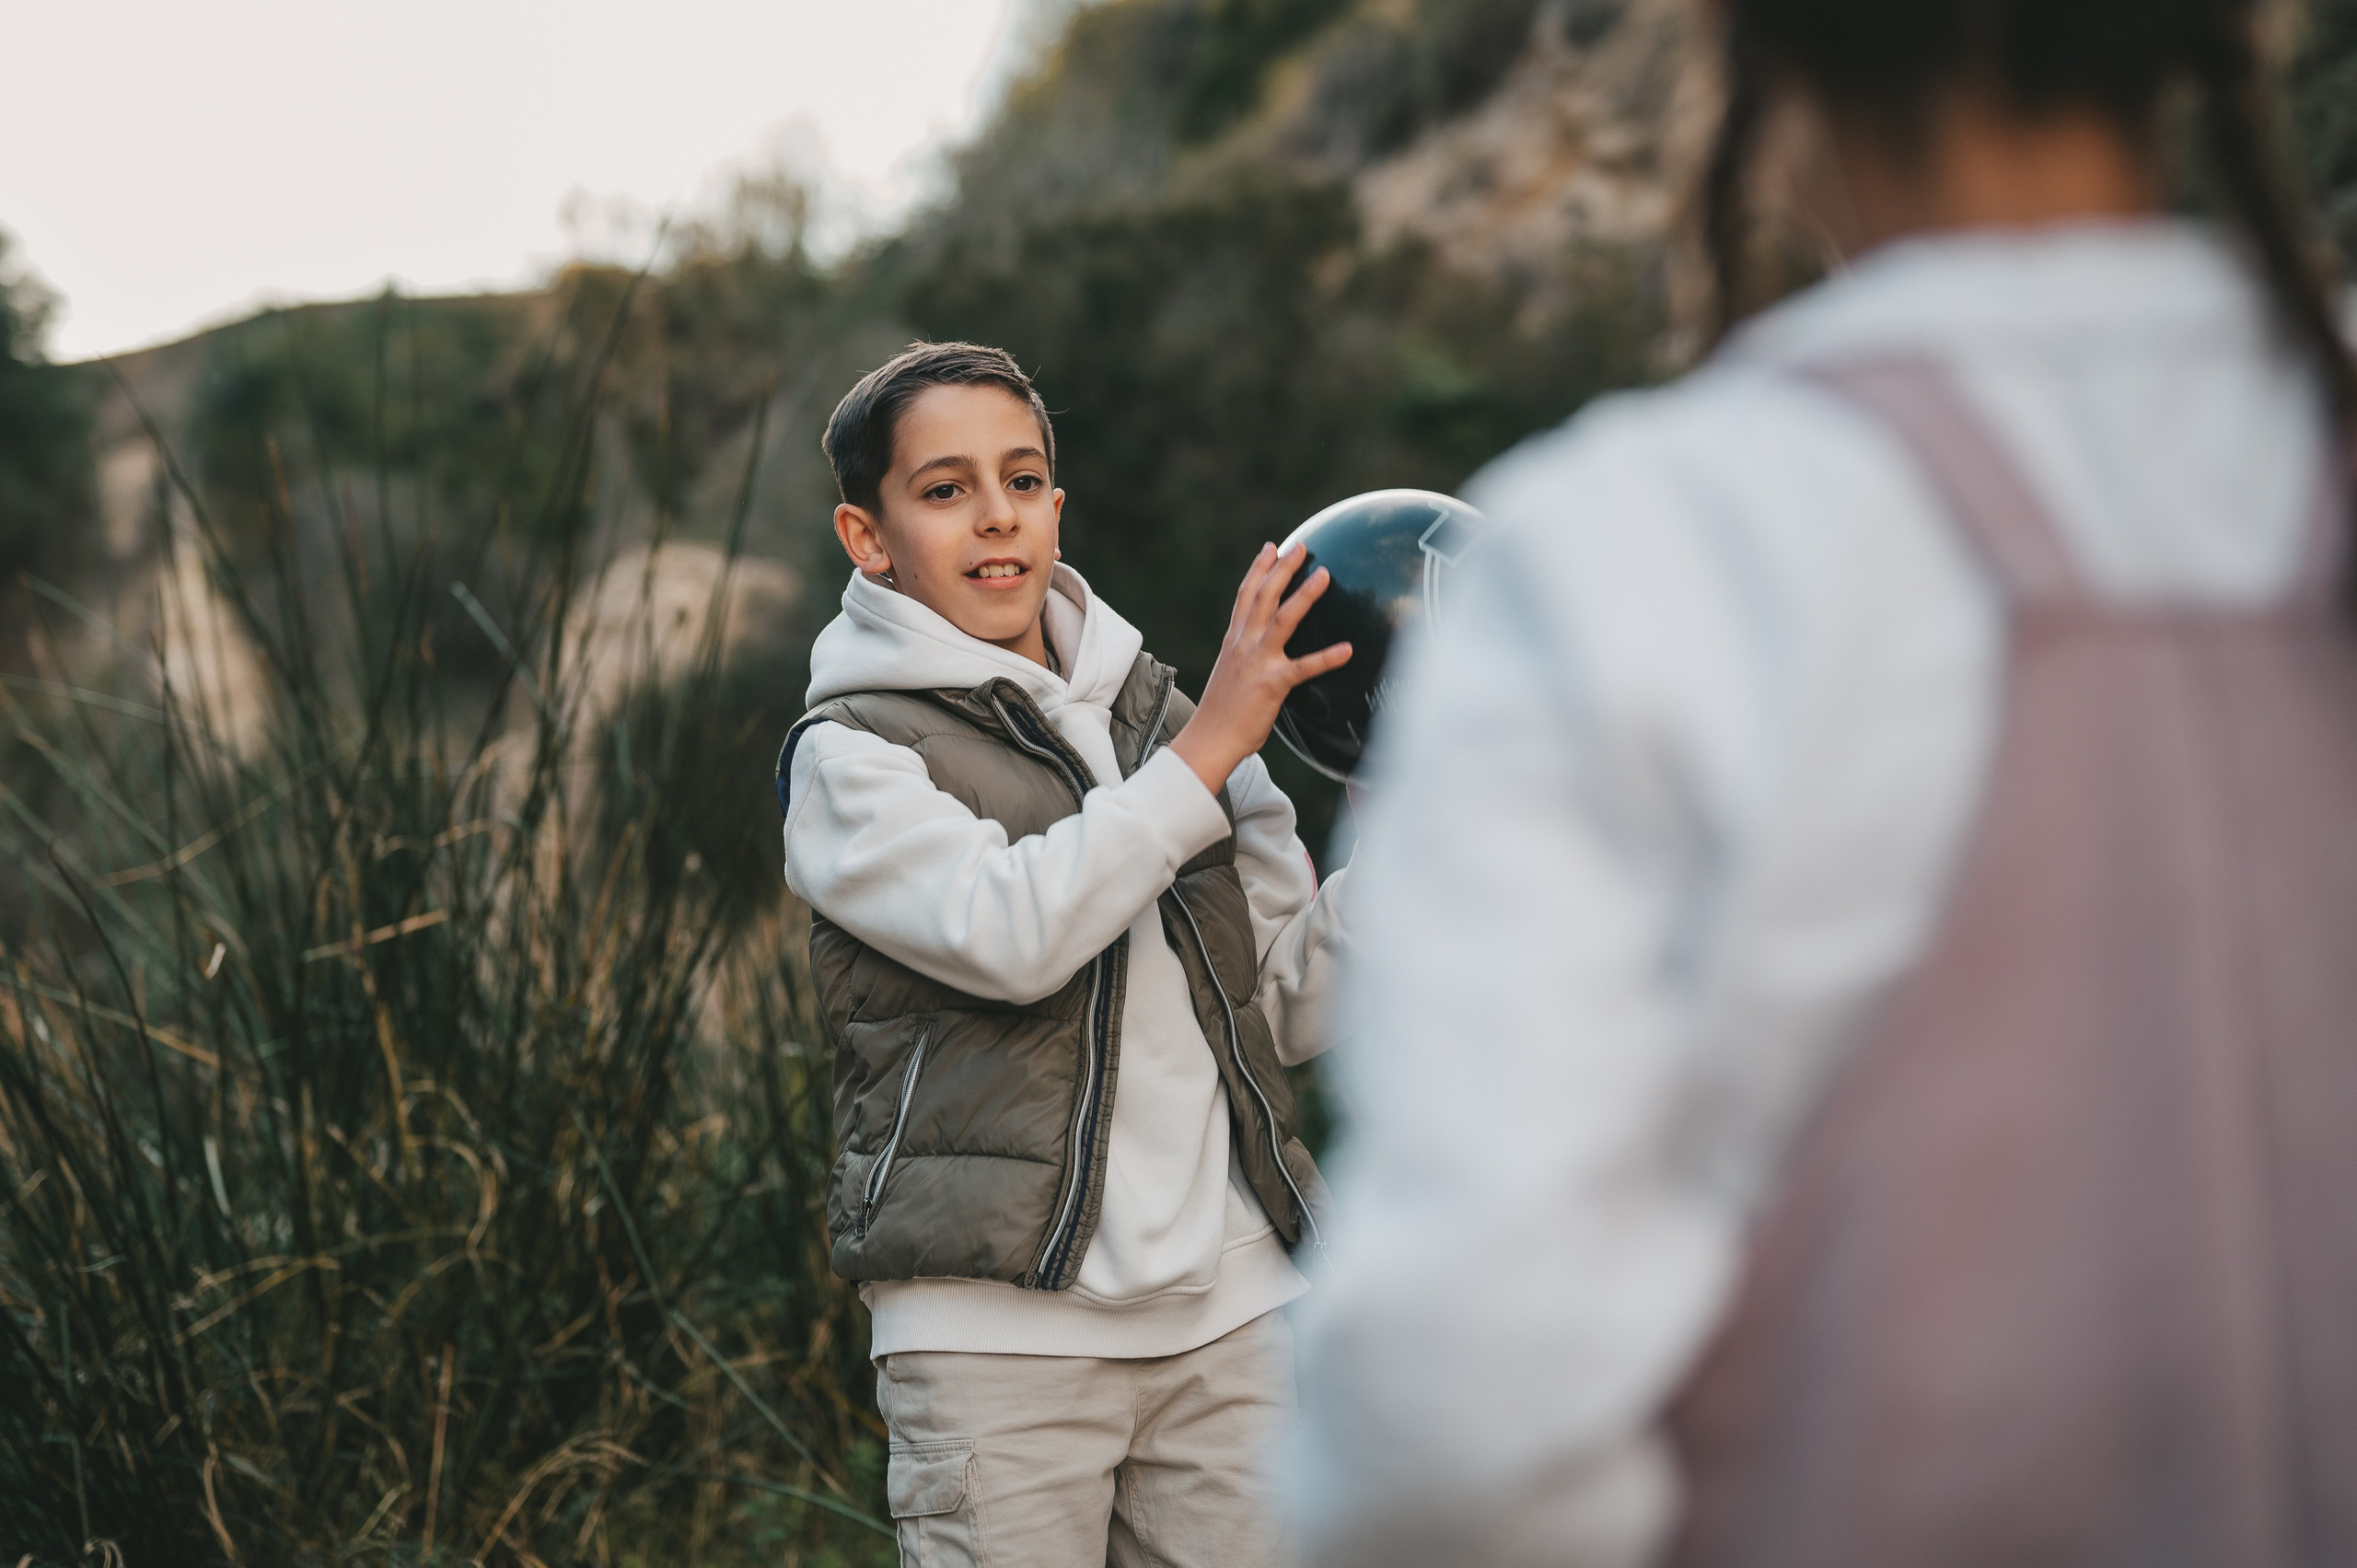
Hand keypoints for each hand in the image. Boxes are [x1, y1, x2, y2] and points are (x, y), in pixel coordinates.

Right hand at [1169, 542, 1351, 794]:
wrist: (1209, 739)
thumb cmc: (1221, 713)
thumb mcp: (1230, 674)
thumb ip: (1246, 656)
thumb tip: (1261, 651)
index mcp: (1234, 641)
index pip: (1246, 595)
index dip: (1259, 569)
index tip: (1271, 547)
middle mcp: (1244, 644)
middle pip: (1264, 596)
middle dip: (1283, 568)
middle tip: (1302, 546)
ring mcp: (1257, 662)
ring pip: (1283, 619)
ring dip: (1304, 595)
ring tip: (1325, 576)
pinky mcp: (1272, 684)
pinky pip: (1304, 667)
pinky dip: (1326, 658)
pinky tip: (1347, 649)